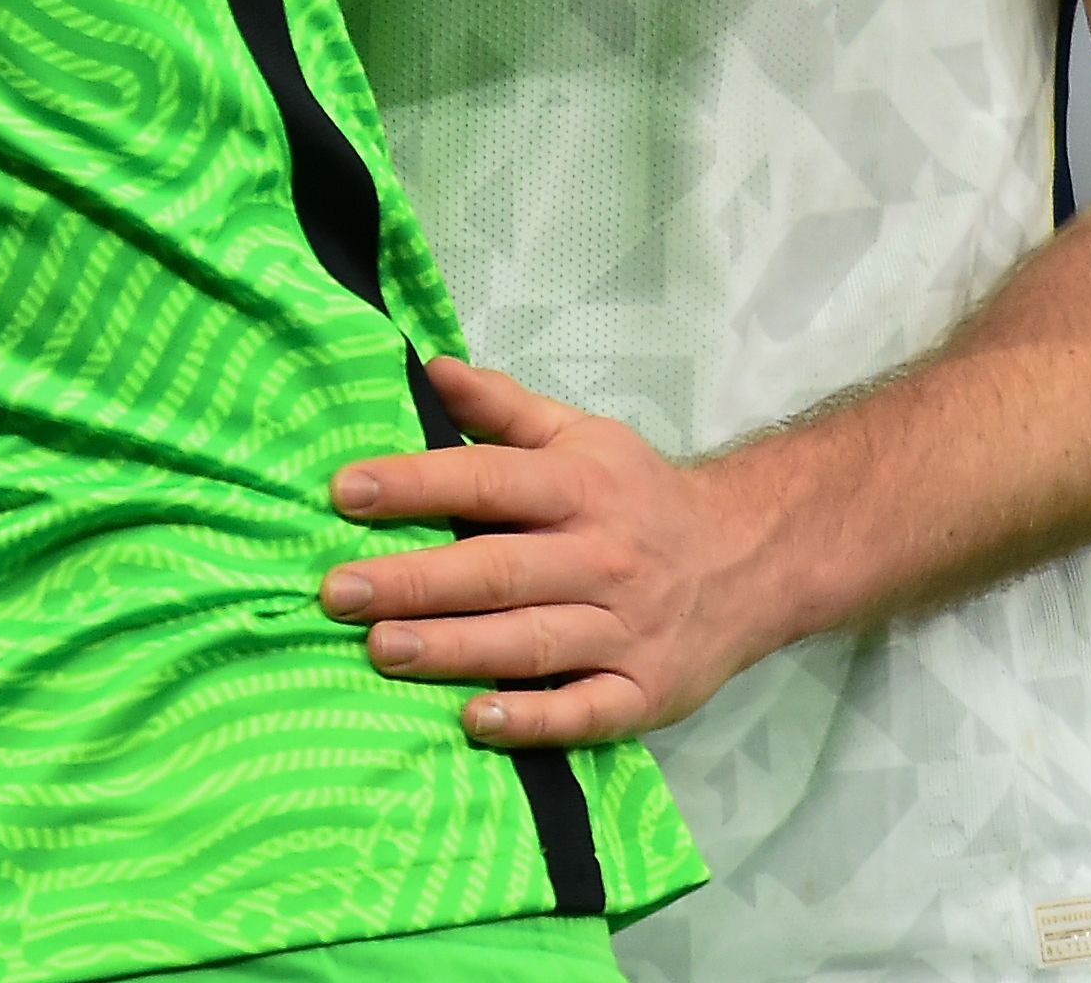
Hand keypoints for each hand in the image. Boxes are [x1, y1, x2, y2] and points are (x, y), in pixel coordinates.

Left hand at [315, 354, 785, 750]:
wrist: (752, 558)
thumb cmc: (641, 498)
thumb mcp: (583, 437)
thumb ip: (504, 408)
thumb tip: (430, 369)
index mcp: (580, 487)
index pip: (487, 481)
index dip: (416, 484)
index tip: (345, 491)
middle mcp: (600, 557)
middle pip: (498, 570)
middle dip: (414, 580)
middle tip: (337, 591)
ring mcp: (624, 629)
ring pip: (530, 641)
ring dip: (454, 648)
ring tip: (381, 650)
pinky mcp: (644, 692)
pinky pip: (584, 710)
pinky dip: (533, 719)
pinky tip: (476, 720)